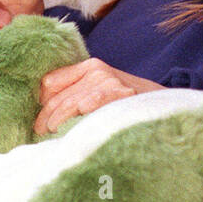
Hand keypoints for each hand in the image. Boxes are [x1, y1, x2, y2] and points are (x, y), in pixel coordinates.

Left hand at [34, 58, 162, 134]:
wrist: (163, 107)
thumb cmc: (126, 105)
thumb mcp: (101, 91)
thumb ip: (77, 92)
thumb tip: (45, 107)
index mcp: (89, 66)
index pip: (52, 82)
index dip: (43, 103)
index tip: (39, 123)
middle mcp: (97, 71)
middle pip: (60, 95)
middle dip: (47, 117)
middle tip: (40, 133)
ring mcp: (109, 81)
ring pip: (72, 103)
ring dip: (59, 121)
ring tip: (52, 135)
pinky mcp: (121, 94)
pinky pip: (94, 103)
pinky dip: (83, 111)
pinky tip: (76, 120)